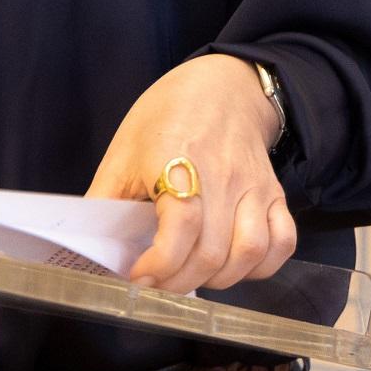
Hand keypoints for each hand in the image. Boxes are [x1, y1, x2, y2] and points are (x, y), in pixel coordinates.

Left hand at [86, 54, 295, 293]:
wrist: (222, 86)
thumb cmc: (167, 116)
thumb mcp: (124, 152)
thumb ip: (105, 199)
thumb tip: (88, 246)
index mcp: (177, 160)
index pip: (181, 226)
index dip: (160, 263)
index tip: (139, 276)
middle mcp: (222, 176)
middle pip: (212, 251)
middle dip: (179, 282)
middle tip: (158, 284)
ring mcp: (253, 186)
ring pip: (249, 253)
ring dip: (219, 280)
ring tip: (193, 275)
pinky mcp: (274, 193)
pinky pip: (282, 242)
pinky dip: (262, 266)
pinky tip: (234, 265)